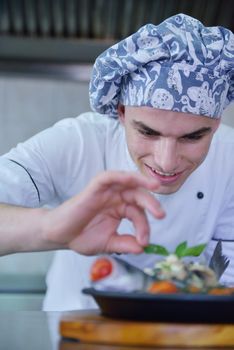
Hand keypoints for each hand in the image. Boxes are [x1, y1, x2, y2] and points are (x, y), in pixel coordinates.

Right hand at [42, 171, 164, 254]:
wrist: (60, 236)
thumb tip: (142, 249)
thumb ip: (125, 244)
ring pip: (128, 181)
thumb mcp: (108, 244)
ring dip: (142, 182)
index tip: (143, 242)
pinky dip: (122, 176)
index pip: (138, 213)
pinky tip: (132, 179)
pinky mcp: (95, 187)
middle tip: (161, 215)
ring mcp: (106, 192)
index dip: (144, 227)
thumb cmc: (81, 237)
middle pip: (138, 196)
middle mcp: (116, 198)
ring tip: (155, 187)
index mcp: (120, 209)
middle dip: (152, 204)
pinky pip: (110, 177)